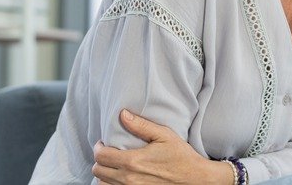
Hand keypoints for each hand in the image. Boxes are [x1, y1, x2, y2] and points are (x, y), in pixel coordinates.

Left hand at [92, 109, 232, 184]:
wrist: (194, 179)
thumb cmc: (181, 156)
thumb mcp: (164, 135)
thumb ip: (141, 125)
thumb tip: (122, 114)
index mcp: (133, 161)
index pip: (100, 156)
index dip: (98, 147)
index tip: (103, 142)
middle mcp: (128, 178)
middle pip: (97, 170)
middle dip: (100, 159)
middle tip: (108, 152)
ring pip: (101, 183)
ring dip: (104, 174)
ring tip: (113, 165)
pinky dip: (111, 184)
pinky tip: (119, 176)